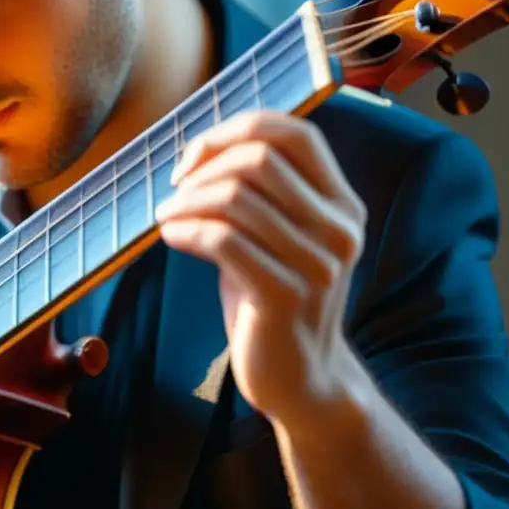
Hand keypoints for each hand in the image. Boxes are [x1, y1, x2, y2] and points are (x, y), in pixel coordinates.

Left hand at [155, 111, 366, 426]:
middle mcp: (339, 229)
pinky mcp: (285, 297)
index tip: (197, 154)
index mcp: (341, 204)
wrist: (301, 379)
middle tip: (175, 189)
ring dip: (186, 201)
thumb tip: (202, 148)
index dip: (237, 129)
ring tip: (166, 216)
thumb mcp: (279, 236)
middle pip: (260, 158)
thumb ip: (260, 193)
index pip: (296, 133)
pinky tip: (171, 236)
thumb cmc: (275, 298)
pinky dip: (185, 230)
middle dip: (204, 165)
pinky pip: (223, 240)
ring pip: (236, 198)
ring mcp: (317, 264)